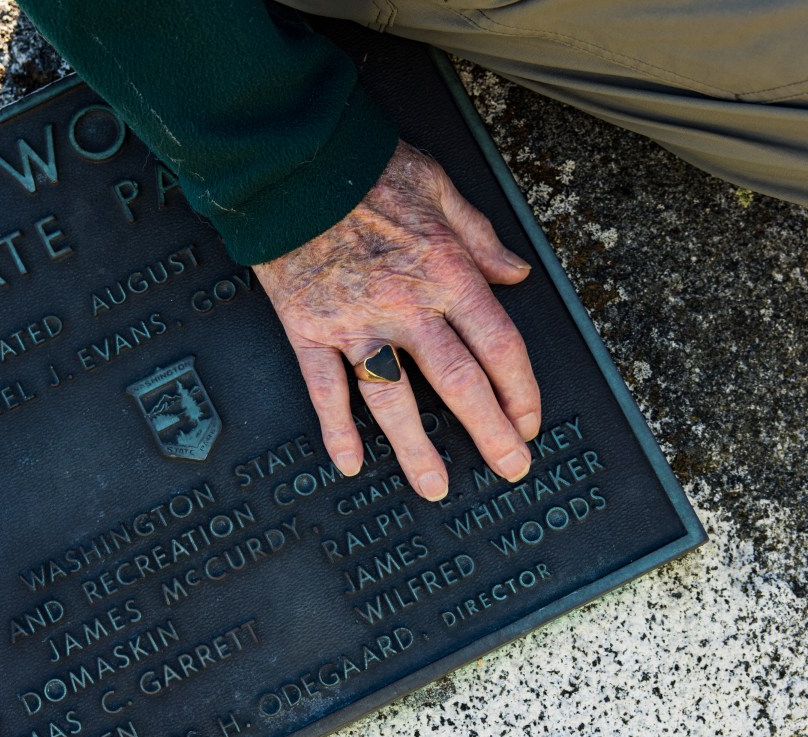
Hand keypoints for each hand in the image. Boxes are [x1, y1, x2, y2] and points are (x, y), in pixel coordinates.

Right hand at [252, 141, 539, 501]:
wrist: (291, 165)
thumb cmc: (365, 169)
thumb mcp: (439, 186)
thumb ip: (480, 236)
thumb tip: (516, 274)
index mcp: (445, 271)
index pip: (498, 345)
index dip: (520, 390)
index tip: (528, 420)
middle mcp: (405, 306)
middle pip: (457, 383)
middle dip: (489, 432)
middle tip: (509, 468)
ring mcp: (354, 323)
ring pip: (392, 399)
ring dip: (417, 449)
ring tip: (435, 487)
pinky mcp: (309, 329)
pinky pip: (325, 389)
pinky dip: (336, 429)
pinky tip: (350, 463)